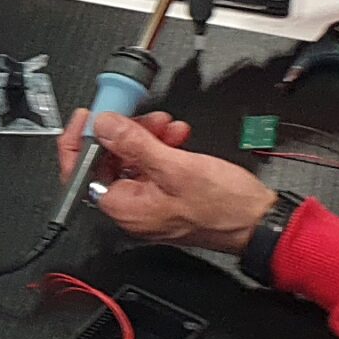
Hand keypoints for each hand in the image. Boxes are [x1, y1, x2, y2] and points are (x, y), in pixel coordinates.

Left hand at [57, 110, 276, 253]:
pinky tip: (176, 136)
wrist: (259, 222)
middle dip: (124, 133)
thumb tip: (103, 126)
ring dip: (147, 136)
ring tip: (168, 126)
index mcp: (126, 207)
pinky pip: (152, 165)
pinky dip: (161, 147)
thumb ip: (135, 144)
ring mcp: (150, 202)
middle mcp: (133, 208)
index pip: (80, 173)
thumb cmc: (225, 207)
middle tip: (141, 117)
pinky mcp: (167, 194)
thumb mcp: (176, 167)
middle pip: (107, 161)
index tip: (87, 117)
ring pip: (132, 159)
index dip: (79, 141)